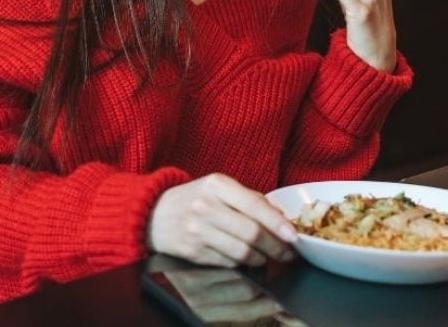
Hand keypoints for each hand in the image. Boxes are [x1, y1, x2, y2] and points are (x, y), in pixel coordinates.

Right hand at [146, 173, 298, 266]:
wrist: (154, 214)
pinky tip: (247, 260)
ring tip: (268, 257)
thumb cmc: (194, 199)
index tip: (294, 236)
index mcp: (217, 184)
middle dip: (276, 247)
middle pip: (251, 232)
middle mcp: (207, 206)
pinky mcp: (193, 251)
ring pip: (242, 252)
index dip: (278, 224)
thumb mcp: (219, 188)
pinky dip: (242, 264)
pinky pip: (227, 262)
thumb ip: (250, 198)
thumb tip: (281, 217)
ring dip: (261, 258)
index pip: (255, 205)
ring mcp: (198, 230)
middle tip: (288, 253)